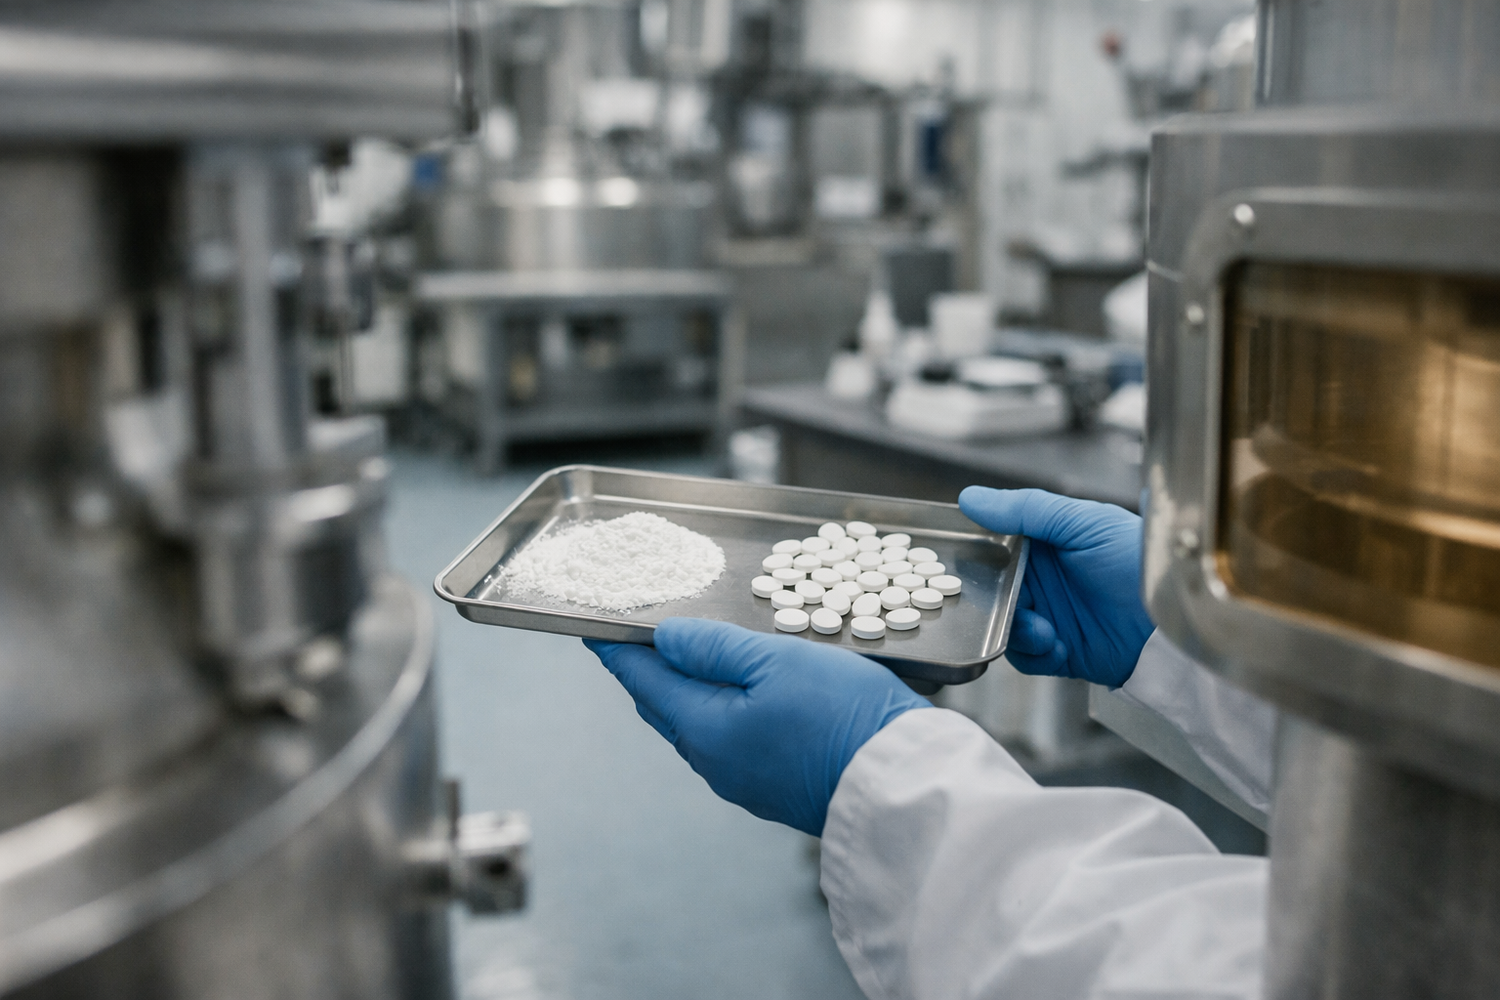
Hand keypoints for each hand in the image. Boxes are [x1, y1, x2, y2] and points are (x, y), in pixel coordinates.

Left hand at [584, 617, 929, 835]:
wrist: (902, 787)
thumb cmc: (844, 717)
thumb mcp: (777, 661)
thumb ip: (715, 647)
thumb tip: (666, 638)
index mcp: (703, 728)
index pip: (643, 679)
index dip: (618, 649)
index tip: (596, 628)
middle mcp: (714, 762)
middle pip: (666, 706)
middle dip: (651, 669)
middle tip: (641, 637)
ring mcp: (745, 780)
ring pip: (700, 725)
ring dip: (690, 689)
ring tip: (692, 655)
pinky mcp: (776, 787)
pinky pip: (732, 741)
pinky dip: (723, 710)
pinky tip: (743, 692)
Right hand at [959, 486, 1152, 686]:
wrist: (1170, 623)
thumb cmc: (1138, 563)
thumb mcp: (1083, 522)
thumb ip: (1026, 509)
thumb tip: (972, 499)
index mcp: (1047, 542)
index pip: (997, 544)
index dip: (980, 552)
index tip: (964, 559)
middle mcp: (1045, 579)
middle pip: (993, 589)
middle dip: (993, 599)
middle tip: (1005, 601)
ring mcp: (1051, 614)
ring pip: (1003, 623)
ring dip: (1017, 628)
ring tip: (1043, 629)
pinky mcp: (1060, 650)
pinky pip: (1025, 656)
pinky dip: (1035, 653)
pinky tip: (1058, 644)